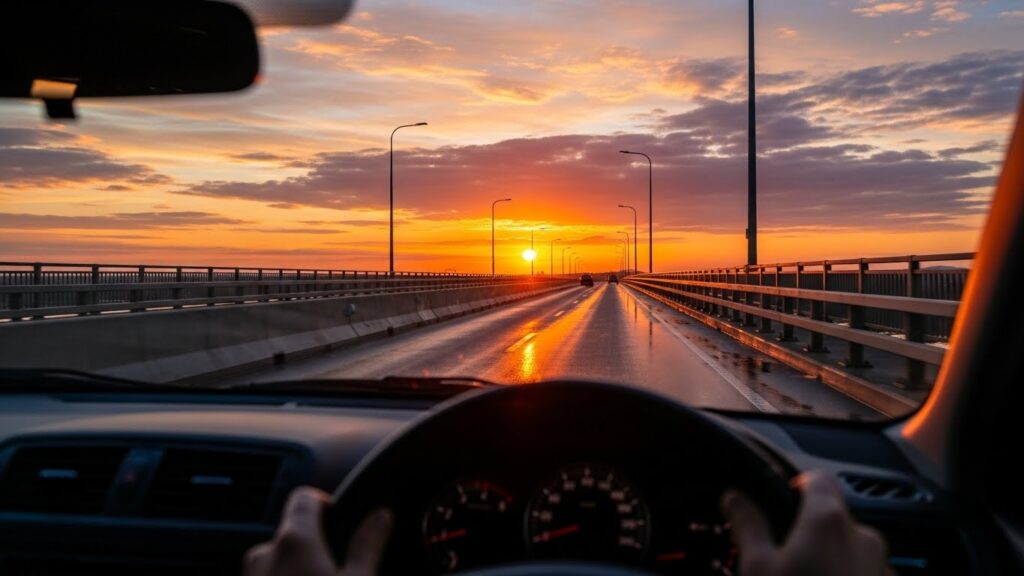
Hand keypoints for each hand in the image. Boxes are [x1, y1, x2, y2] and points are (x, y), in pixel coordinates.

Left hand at [245, 486, 392, 575]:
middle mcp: (262, 555)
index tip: (339, 515)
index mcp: (293, 541)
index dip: (325, 501)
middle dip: (313, 547)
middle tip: (336, 569)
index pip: (304, 497)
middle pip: (291, 535)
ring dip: (295, 570)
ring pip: (276, 563)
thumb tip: (381, 516)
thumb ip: (368, 545)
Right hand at [722, 470, 891, 575]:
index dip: (795, 484)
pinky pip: (862, 574)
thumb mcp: (757, 569)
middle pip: (832, 517)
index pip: (816, 477)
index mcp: (827, 519)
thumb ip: (747, 525)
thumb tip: (734, 498)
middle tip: (780, 557)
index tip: (780, 499)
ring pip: (848, 550)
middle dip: (807, 532)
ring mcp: (881, 567)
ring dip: (827, 559)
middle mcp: (863, 537)